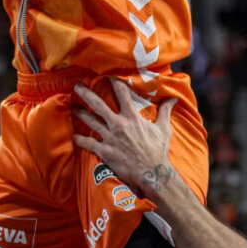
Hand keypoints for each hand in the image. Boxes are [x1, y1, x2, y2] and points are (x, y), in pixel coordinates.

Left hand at [73, 81, 176, 197]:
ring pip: (89, 121)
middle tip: (77, 86)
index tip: (106, 74)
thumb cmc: (158, 151)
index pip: (122, 92)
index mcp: (132, 116)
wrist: (152, 173)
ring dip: (79, 113)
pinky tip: (74, 136)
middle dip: (85, 93)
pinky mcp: (104, 151)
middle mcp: (118, 124)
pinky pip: (87, 143)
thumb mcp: (163, 128)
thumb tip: (174, 98)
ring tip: (72, 108)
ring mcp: (109, 137)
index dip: (114, 81)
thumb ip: (165, 111)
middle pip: (98, 104)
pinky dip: (79, 139)